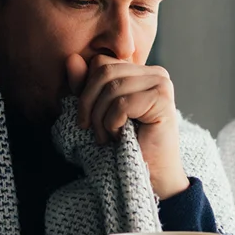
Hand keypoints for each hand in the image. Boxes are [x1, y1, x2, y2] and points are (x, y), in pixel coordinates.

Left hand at [66, 53, 188, 199]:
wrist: (150, 176)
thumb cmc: (124, 145)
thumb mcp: (97, 111)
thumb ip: (84, 85)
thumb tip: (72, 58)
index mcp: (141, 71)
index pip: (101, 62)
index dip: (86, 89)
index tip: (88, 118)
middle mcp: (156, 73)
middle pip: (103, 71)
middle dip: (89, 103)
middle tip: (91, 129)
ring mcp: (162, 84)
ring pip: (111, 88)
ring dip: (101, 119)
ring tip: (107, 136)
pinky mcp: (162, 100)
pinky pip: (121, 104)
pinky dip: (113, 124)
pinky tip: (120, 137)